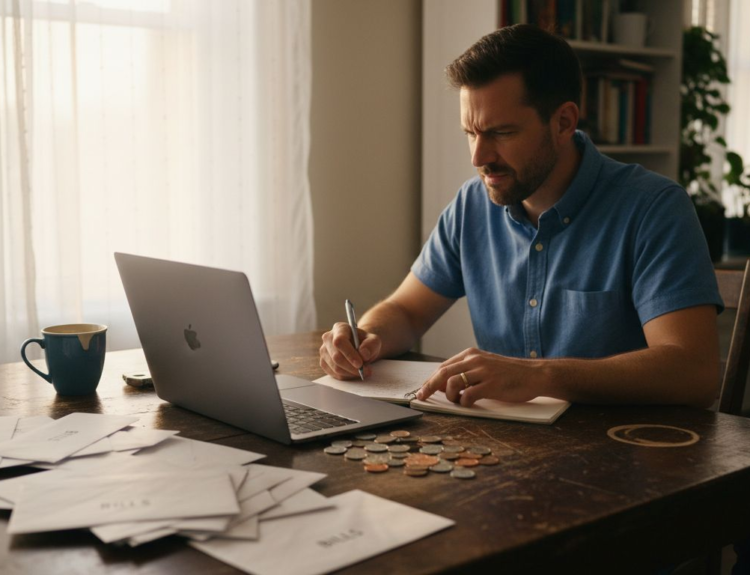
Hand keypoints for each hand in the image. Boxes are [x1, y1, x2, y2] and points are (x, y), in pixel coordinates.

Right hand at [319, 322, 381, 379]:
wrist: (360, 348)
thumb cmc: (366, 343)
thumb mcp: (374, 341)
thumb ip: (371, 345)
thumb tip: (364, 354)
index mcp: (340, 328)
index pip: (339, 341)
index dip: (349, 354)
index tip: (360, 364)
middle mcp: (328, 338)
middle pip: (336, 356)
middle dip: (352, 367)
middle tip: (366, 371)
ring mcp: (324, 351)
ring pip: (335, 367)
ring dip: (350, 373)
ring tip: (362, 371)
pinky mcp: (323, 362)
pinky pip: (334, 374)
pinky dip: (346, 376)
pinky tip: (354, 372)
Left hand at [416, 347, 542, 405]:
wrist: (534, 374)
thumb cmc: (509, 373)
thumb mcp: (485, 365)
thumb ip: (465, 371)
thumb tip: (443, 384)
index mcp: (471, 354)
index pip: (443, 366)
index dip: (431, 379)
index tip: (423, 390)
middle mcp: (475, 360)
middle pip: (443, 373)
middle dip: (429, 386)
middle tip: (422, 397)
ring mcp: (483, 372)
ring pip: (453, 383)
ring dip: (450, 396)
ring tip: (457, 401)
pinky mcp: (492, 385)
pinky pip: (468, 395)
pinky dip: (464, 402)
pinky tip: (469, 403)